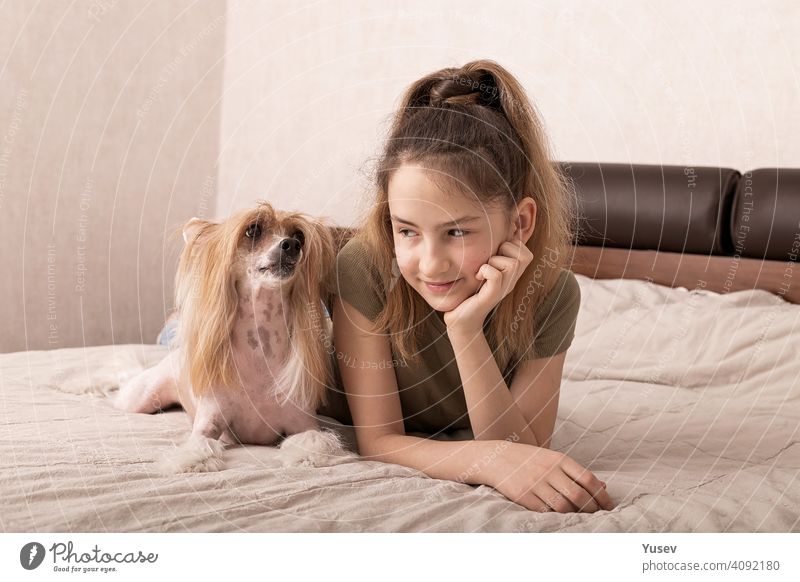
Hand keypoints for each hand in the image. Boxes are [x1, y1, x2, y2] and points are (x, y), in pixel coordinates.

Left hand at [442, 236, 533, 333]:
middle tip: (489, 260)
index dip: (511, 245)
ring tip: (482, 270)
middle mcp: (511, 282)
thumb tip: (495, 236)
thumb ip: (491, 255)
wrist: (460, 319)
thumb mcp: (483, 269)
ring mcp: (503, 290)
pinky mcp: (491, 296)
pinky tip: (477, 276)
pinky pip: (496, 275)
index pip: (526, 251)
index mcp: (512, 275)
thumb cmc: (469, 292)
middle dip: (504, 250)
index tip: (494, 253)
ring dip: (494, 260)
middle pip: (524, 255)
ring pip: (512, 263)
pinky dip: (485, 270)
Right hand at [485, 442, 614, 512]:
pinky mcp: (523, 496)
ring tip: (579, 517)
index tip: (608, 506)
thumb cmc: (529, 459)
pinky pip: (545, 512)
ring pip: (563, 507)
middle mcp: (548, 470)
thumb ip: (576, 472)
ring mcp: (535, 483)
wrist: (496, 457)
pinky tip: (559, 517)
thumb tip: (603, 486)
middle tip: (597, 516)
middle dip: (592, 509)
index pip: (588, 479)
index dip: (601, 495)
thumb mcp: (553, 459)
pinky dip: (555, 516)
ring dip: (575, 515)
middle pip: (578, 495)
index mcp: (559, 459)